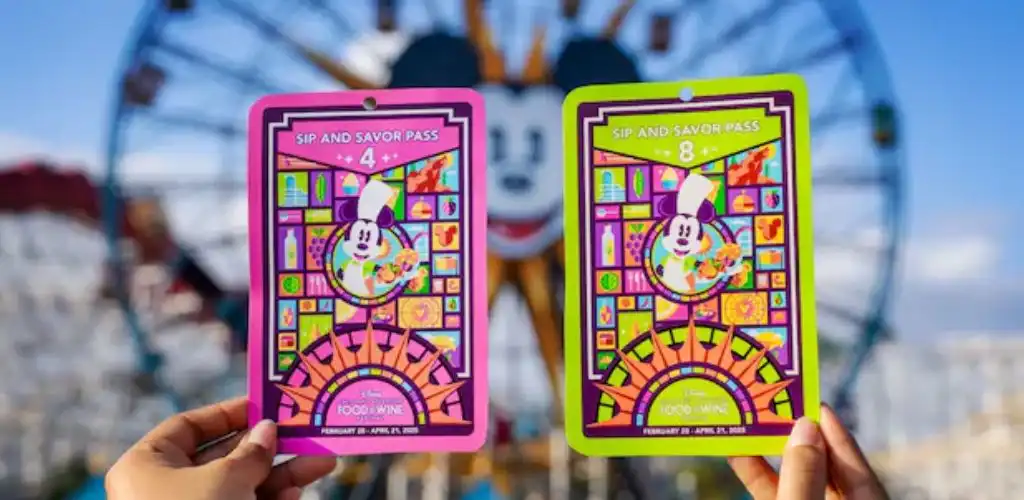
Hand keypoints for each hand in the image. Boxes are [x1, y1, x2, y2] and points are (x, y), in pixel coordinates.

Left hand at [106, 397, 336, 499]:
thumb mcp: (225, 477)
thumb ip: (251, 452)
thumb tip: (268, 429)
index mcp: (148, 466)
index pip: (187, 427)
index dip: (227, 414)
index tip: (264, 406)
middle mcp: (165, 490)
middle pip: (223, 457)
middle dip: (269, 447)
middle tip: (304, 434)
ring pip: (240, 487)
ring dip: (282, 475)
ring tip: (323, 463)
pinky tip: (297, 493)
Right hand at [728, 404, 888, 499]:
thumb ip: (804, 475)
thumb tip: (805, 428)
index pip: (856, 466)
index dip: (836, 432)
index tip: (815, 403)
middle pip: (825, 469)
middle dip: (800, 437)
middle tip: (778, 406)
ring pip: (798, 480)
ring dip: (772, 455)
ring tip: (750, 424)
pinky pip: (778, 494)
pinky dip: (760, 476)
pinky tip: (738, 455)